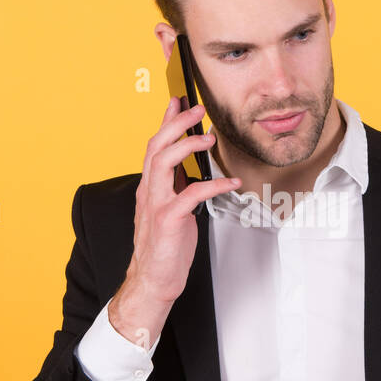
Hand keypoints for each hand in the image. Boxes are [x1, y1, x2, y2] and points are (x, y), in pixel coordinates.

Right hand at [109, 96, 239, 347]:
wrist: (153, 280)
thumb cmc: (164, 247)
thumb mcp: (169, 208)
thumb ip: (174, 186)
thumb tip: (187, 166)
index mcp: (150, 187)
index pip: (154, 145)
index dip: (165, 120)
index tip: (177, 100)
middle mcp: (149, 191)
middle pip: (155, 146)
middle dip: (175, 123)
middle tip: (196, 109)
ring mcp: (156, 205)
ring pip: (163, 162)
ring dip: (186, 145)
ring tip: (207, 137)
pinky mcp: (168, 221)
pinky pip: (190, 195)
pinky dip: (212, 185)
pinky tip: (230, 183)